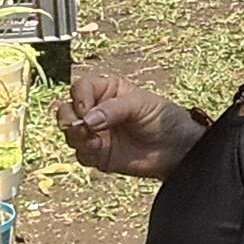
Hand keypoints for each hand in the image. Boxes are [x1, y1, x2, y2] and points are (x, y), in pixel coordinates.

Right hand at [61, 71, 200, 176]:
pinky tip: (99, 151)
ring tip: (95, 141)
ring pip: (68, 133)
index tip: (87, 110)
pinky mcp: (98, 155)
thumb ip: (114, 109)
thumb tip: (87, 119)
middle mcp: (96, 110)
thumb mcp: (141, 105)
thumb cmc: (164, 119)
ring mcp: (95, 133)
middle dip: (68, 118)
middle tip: (81, 127)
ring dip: (76, 136)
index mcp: (107, 91)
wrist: (177, 150)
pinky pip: (80, 154)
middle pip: (66, 109)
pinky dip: (85, 152)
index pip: (80, 88)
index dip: (79, 98)